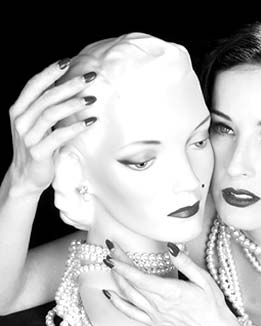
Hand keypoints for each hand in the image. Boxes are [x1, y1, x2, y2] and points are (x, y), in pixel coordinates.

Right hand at [8, 58, 96, 196]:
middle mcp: (20, 121)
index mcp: (18, 110)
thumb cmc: (37, 148)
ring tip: (91, 99)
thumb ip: (45, 107)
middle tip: (88, 78)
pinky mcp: (38, 152)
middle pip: (46, 97)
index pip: (34, 85)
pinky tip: (90, 122)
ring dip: (73, 104)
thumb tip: (67, 85)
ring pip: (51, 113)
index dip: (50, 72)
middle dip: (68, 85)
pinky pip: (58, 136)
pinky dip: (75, 128)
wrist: (26, 178)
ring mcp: (27, 137)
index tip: (68, 62)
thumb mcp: (37, 125)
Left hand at [102, 241, 235, 325]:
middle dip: (118, 266)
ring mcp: (155, 316)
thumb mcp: (204, 279)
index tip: (112, 253)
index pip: (139, 277)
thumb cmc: (212, 306)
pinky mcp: (154, 323)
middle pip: (130, 283)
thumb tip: (172, 247)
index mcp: (171, 292)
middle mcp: (159, 305)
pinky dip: (117, 303)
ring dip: (116, 280)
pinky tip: (110, 294)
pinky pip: (130, 313)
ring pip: (128, 297)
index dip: (123, 264)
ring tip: (111, 265)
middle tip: (111, 251)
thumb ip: (185, 263)